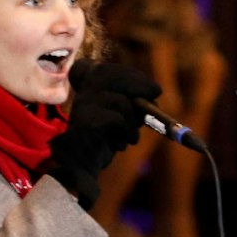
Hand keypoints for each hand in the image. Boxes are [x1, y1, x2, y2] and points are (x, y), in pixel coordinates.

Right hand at [49, 61, 161, 207]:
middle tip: (156, 94)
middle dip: (138, 84)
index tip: (154, 88)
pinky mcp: (87, 121)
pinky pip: (117, 120)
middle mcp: (83, 93)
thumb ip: (131, 105)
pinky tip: (121, 144)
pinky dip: (126, 133)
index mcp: (87, 90)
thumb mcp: (119, 117)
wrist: (80, 165)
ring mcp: (84, 105)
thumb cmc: (101, 140)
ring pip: (120, 101)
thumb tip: (153, 95)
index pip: (108, 71)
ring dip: (133, 120)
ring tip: (131, 138)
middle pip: (111, 76)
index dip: (133, 76)